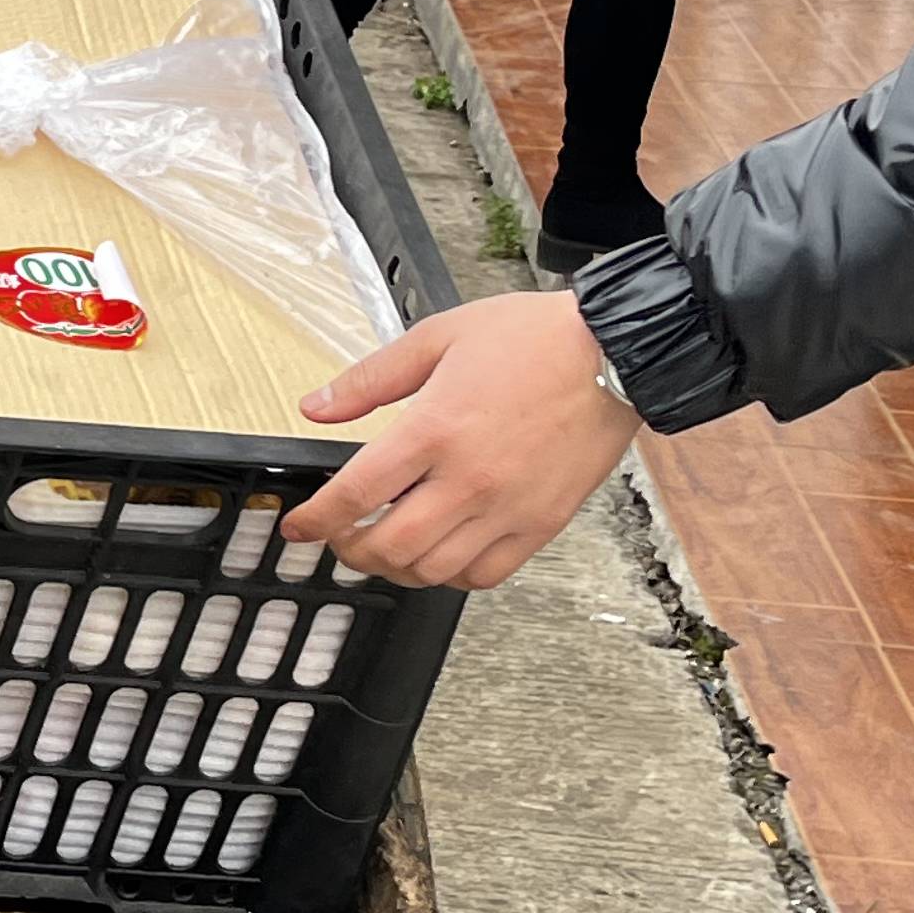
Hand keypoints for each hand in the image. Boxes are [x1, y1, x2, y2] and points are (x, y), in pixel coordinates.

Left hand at [284, 290, 642, 589]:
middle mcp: (470, 478)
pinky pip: (486, 574)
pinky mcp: (542, 523)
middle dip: (349, 550)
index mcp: (435, 429)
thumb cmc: (535, 339)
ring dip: (396, 567)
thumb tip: (317, 407)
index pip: (355, 494)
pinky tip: (439, 552)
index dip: (315, 520)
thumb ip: (369, 379)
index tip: (298, 528)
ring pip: (434, 570)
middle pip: (389, 547)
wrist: (615, 352)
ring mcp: (508, 508)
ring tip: (384, 546)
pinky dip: (451, 574)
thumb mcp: (436, 338)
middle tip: (339, 538)